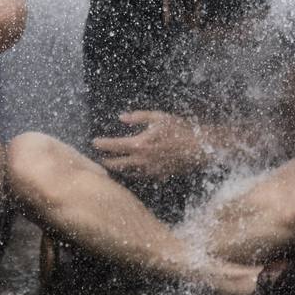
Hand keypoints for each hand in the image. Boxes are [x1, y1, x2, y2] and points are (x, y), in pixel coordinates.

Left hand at [91, 111, 205, 180]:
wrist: (199, 147)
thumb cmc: (179, 129)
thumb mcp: (158, 117)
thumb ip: (137, 117)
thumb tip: (121, 118)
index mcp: (140, 144)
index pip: (114, 146)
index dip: (102, 144)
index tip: (94, 142)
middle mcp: (142, 160)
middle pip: (117, 164)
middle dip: (106, 162)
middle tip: (98, 159)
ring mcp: (151, 170)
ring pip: (128, 173)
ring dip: (118, 170)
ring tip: (111, 166)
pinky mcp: (159, 176)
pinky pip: (142, 176)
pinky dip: (133, 174)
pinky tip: (131, 171)